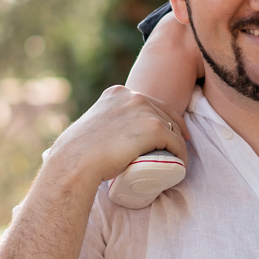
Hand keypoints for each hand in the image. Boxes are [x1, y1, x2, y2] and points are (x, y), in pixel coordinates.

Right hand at [46, 85, 188, 190]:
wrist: (77, 161)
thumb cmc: (80, 152)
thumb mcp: (96, 124)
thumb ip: (108, 121)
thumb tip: (114, 134)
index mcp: (118, 93)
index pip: (150, 103)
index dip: (164, 118)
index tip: (171, 132)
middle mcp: (132, 96)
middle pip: (165, 113)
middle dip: (175, 130)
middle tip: (178, 148)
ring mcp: (143, 110)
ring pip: (173, 128)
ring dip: (178, 145)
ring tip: (177, 160)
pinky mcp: (153, 128)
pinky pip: (176, 143)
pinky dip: (181, 156)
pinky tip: (180, 165)